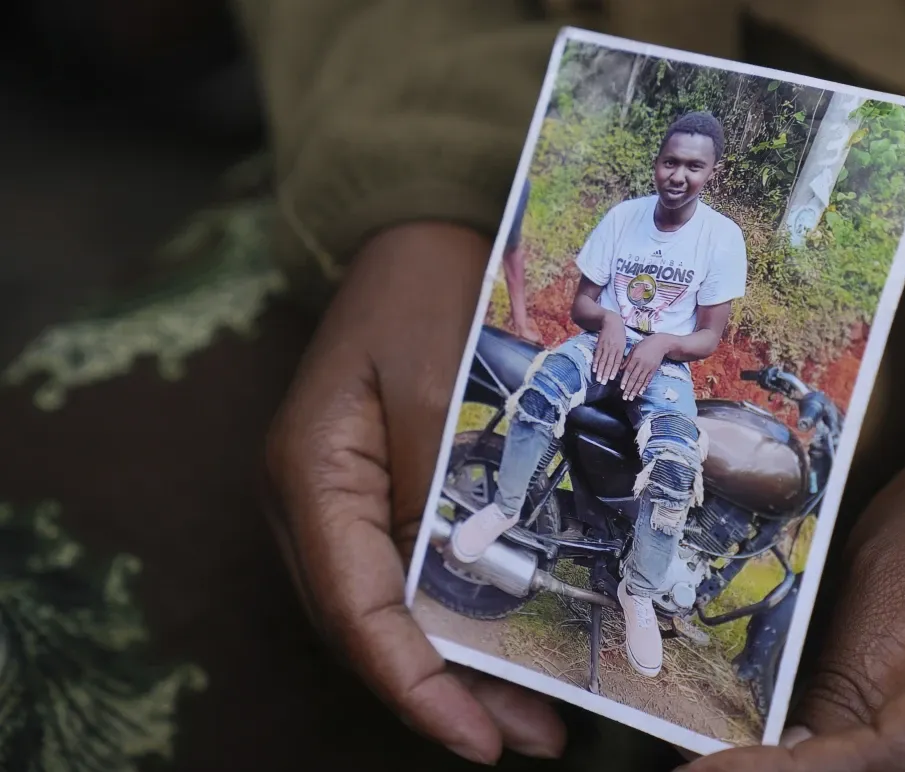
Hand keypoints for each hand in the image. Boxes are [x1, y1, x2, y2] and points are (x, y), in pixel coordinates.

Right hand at [264, 223, 565, 764]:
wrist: (415, 239)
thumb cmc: (421, 294)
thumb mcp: (435, 382)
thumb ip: (439, 485)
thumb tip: (465, 585)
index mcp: (309, 477)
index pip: (355, 610)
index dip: (415, 683)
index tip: (481, 736)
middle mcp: (312, 505)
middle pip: (370, 626)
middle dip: (448, 690)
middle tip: (532, 735)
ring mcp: (340, 503)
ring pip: (390, 612)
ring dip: (458, 665)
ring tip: (534, 713)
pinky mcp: (376, 494)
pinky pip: (408, 576)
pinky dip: (457, 617)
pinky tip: (507, 640)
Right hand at [594, 313, 626, 383]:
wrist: (611, 321)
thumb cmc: (619, 334)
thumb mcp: (623, 343)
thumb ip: (621, 354)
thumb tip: (620, 366)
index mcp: (620, 348)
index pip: (616, 362)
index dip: (613, 371)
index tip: (611, 379)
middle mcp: (612, 348)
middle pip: (608, 363)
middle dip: (605, 374)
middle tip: (603, 383)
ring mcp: (605, 347)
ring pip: (602, 361)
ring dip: (599, 371)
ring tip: (598, 379)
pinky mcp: (599, 345)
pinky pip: (596, 355)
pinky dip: (595, 363)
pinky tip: (593, 369)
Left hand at [620, 334, 671, 400]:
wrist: (661, 343)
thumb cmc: (645, 345)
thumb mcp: (634, 349)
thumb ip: (627, 359)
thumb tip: (620, 369)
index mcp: (635, 357)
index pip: (628, 371)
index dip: (624, 380)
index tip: (621, 388)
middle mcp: (642, 364)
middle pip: (634, 378)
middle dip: (629, 389)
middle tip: (624, 397)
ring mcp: (648, 367)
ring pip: (641, 381)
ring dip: (635, 390)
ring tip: (631, 398)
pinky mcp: (654, 370)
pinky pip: (648, 380)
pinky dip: (644, 387)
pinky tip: (640, 393)